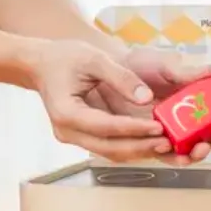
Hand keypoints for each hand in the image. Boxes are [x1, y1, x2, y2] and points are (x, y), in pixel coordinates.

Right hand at [29, 40, 173, 161]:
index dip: (133, 129)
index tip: (158, 128)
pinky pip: (109, 146)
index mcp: (66, 112)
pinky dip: (131, 145)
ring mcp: (74, 137)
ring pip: (110, 152)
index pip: (105, 126)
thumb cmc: (64, 58)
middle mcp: (68, 132)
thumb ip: (121, 77)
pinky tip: (152, 141)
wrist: (42, 65)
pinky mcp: (83, 137)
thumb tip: (146, 97)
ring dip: (138, 150)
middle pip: (108, 148)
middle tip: (168, 143)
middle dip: (140, 146)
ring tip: (167, 145)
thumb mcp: (94, 59)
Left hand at [101, 48, 210, 165]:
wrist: (111, 72)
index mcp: (202, 97)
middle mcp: (193, 118)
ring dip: (207, 149)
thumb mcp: (166, 65)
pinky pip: (171, 156)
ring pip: (199, 148)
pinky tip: (183, 155)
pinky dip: (179, 158)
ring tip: (205, 145)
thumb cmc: (142, 66)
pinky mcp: (155, 143)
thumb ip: (188, 72)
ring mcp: (176, 132)